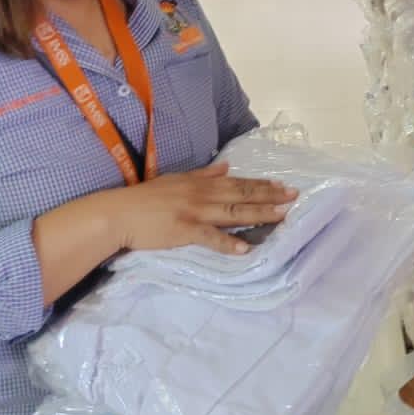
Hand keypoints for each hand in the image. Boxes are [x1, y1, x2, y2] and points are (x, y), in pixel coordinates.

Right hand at [107, 161, 297, 254]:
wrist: (119, 212)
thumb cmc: (146, 198)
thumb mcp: (177, 179)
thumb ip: (203, 174)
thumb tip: (226, 166)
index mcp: (201, 183)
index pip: (238, 183)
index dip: (262, 185)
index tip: (283, 185)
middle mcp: (202, 195)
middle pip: (242, 195)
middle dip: (270, 196)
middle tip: (294, 197)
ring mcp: (193, 212)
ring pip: (233, 213)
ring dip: (259, 214)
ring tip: (282, 216)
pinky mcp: (183, 231)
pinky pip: (209, 237)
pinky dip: (227, 243)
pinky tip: (245, 248)